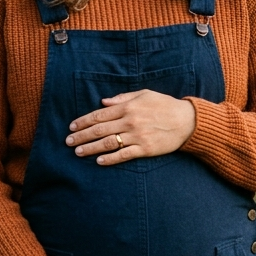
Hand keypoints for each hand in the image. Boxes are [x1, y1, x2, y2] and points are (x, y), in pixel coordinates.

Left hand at [66, 90, 195, 164]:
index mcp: (128, 107)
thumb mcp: (144, 94)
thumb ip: (123, 98)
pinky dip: (110, 159)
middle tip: (68, 141)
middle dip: (82, 135)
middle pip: (100, 129)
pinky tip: (99, 161)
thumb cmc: (165, 105)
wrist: (187, 121)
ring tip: (78, 152)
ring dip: (91, 148)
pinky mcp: (145, 149)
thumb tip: (104, 102)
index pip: (100, 114)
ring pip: (108, 143)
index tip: (72, 126)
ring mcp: (137, 136)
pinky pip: (124, 155)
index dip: (84, 121)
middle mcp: (130, 121)